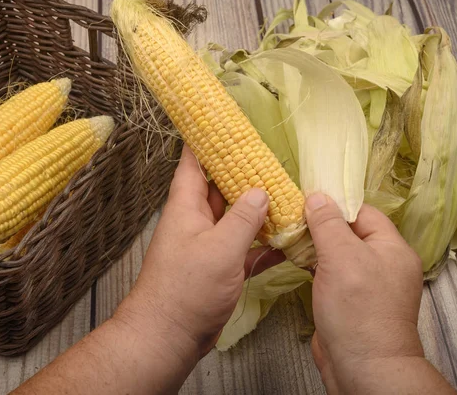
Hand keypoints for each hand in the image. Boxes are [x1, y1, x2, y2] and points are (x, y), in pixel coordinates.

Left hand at [115, 145, 284, 357]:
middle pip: (220, 186)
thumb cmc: (186, 289)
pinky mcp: (219, 267)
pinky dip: (262, 242)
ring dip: (259, 209)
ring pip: (236, 217)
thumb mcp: (220, 249)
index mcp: (186, 205)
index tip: (224, 119)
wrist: (168, 337)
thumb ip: (244, 218)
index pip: (194, 161)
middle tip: (273, 157)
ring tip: (288, 193)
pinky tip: (287, 239)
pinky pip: (244, 247)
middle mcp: (196, 220)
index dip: (206, 138)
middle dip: (244, 172)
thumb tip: (261, 191)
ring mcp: (208, 244)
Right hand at [306, 193, 454, 393]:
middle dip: (320, 223)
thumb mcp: (342, 257)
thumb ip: (328, 224)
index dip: (335, 203)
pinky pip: (331, 273)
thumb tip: (317, 196)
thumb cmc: (357, 309)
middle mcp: (382, 262)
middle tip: (291, 214)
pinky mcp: (348, 300)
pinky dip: (313, 264)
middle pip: (348, 231)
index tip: (306, 197)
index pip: (362, 212)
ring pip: (337, 253)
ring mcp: (365, 283)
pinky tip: (294, 258)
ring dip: (314, 244)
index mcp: (391, 247)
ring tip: (288, 233)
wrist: (362, 367)